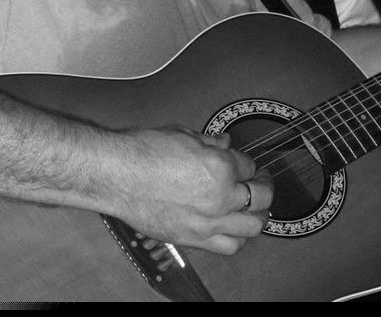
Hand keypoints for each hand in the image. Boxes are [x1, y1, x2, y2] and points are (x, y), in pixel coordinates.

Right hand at [114, 126, 272, 255]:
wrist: (117, 174)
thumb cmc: (143, 151)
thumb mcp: (182, 134)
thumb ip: (209, 141)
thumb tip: (224, 143)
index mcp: (219, 166)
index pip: (248, 165)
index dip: (246, 162)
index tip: (242, 162)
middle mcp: (220, 196)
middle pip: (261, 197)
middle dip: (264, 187)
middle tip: (261, 182)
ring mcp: (208, 221)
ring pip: (252, 227)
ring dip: (258, 216)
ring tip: (255, 208)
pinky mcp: (194, 239)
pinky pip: (229, 246)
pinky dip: (237, 237)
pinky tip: (234, 228)